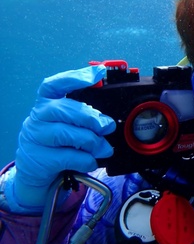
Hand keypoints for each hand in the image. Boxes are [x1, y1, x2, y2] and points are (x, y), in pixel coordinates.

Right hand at [5, 65, 115, 212]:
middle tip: (108, 126)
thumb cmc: (57, 141)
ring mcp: (35, 136)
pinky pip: (68, 156)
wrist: (35, 169)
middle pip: (66, 110)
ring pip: (68, 134)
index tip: (98, 73)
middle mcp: (38, 115)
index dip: (76, 77)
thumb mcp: (67, 123)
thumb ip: (84, 116)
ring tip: (104, 148)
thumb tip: (108, 121)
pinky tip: (92, 160)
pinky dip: (86, 159)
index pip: (55, 84)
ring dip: (93, 142)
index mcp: (46, 102)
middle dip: (92, 118)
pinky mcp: (39, 158)